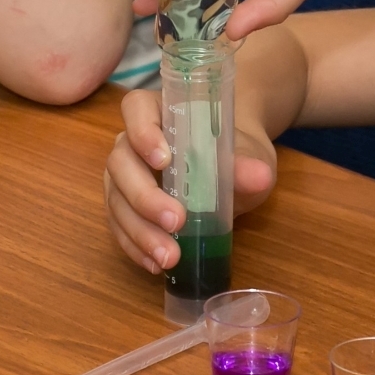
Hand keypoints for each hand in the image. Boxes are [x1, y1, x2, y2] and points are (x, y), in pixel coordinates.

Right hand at [103, 88, 276, 273]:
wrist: (232, 172)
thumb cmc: (234, 153)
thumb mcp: (249, 155)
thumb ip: (248, 164)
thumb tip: (259, 176)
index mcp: (158, 113)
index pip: (136, 109)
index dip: (142, 132)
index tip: (164, 160)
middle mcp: (132, 144)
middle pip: (121, 164)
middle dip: (144, 197)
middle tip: (175, 221)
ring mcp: (124, 179)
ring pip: (116, 201)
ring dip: (139, 232)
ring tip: (169, 257)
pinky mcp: (124, 210)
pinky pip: (120, 229)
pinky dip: (136, 248)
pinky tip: (156, 265)